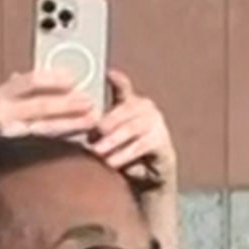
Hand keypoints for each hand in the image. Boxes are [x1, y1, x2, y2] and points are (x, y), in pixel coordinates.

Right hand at [0, 69, 100, 142]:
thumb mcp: (2, 102)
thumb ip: (20, 89)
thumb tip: (44, 73)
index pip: (30, 82)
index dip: (54, 79)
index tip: (73, 78)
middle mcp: (2, 116)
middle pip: (41, 106)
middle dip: (69, 103)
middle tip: (90, 101)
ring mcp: (9, 138)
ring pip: (46, 129)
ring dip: (73, 123)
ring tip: (91, 119)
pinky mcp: (17, 159)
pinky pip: (46, 148)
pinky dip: (64, 142)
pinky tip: (79, 139)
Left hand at [90, 70, 176, 192]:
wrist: (149, 175)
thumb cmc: (126, 150)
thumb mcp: (109, 135)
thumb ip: (100, 126)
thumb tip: (85, 124)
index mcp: (131, 102)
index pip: (123, 88)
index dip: (117, 80)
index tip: (109, 73)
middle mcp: (146, 108)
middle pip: (125, 110)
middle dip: (107, 123)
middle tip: (92, 135)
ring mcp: (157, 123)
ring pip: (132, 128)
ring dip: (113, 140)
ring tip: (98, 151)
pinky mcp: (162, 141)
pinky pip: (141, 146)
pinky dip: (124, 154)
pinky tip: (112, 162)